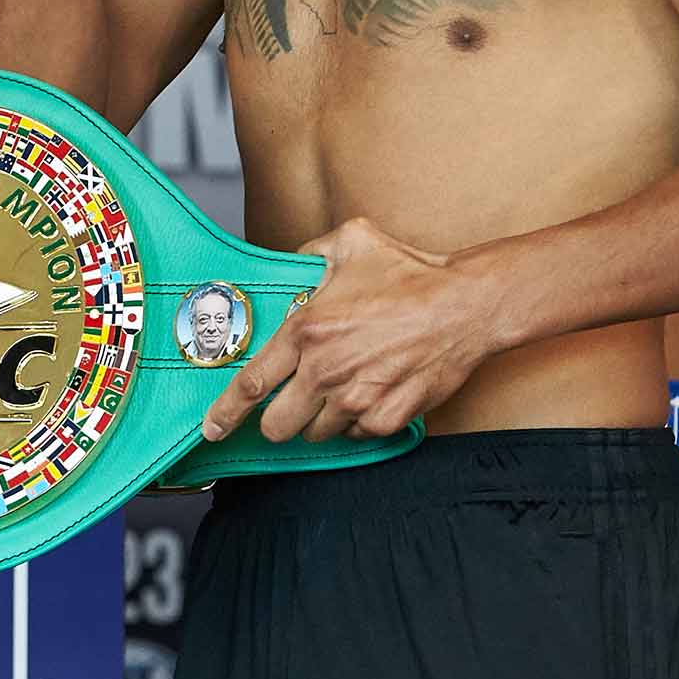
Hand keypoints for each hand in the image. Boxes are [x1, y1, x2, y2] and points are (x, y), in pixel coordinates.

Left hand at [200, 218, 493, 443]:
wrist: (466, 305)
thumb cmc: (411, 274)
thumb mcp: (352, 242)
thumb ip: (311, 253)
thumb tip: (294, 263)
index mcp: (308, 330)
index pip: (252, 382)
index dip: (226, 411)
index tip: (212, 427)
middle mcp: (326, 370)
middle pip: (278, 424)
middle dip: (277, 419)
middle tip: (290, 404)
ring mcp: (357, 399)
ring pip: (316, 433)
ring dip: (320, 418)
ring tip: (341, 389)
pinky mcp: (387, 417)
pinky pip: (355, 436)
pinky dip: (356, 422)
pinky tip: (369, 395)